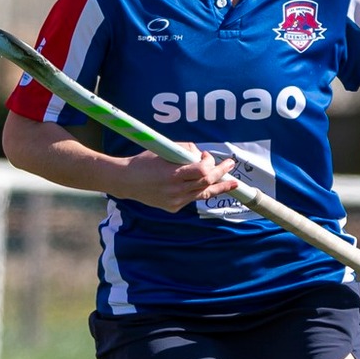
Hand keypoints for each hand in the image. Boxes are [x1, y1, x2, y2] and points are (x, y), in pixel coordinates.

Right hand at [116, 150, 236, 212]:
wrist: (126, 181)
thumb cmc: (144, 162)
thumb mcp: (164, 150)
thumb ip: (185, 151)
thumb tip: (201, 155)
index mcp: (173, 175)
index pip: (203, 172)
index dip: (210, 163)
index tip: (205, 156)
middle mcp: (176, 191)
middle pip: (207, 183)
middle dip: (221, 173)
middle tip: (231, 165)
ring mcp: (175, 201)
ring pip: (203, 194)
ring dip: (218, 187)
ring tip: (232, 183)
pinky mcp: (173, 207)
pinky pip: (192, 198)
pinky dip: (199, 190)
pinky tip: (207, 186)